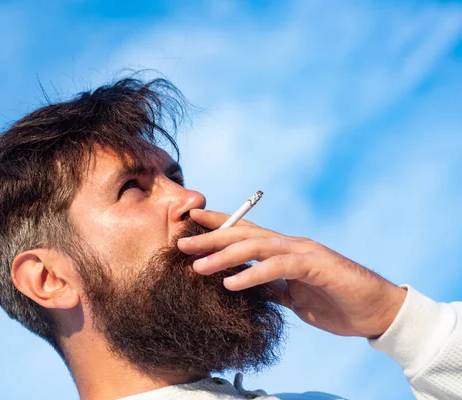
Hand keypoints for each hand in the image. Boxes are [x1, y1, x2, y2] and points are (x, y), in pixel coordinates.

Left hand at [177, 209, 407, 338]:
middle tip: (182, 243)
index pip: (245, 232)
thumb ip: (272, 287)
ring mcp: (305, 252)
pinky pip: (280, 267)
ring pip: (258, 246)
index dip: (218, 224)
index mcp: (284, 250)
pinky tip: (232, 284)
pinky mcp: (318, 267)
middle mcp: (291, 245)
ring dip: (225, 255)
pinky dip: (254, 274)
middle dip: (211, 237)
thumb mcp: (294, 297)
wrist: (378, 312)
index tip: (191, 223)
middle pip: (245, 234)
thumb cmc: (336, 303)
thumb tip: (246, 285)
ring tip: (199, 266)